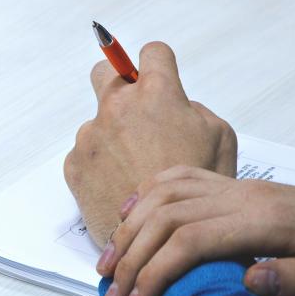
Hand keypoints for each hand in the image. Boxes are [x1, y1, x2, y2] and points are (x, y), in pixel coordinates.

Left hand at [63, 41, 236, 246]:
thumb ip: (194, 110)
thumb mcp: (220, 139)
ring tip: (135, 172)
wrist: (165, 242)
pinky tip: (120, 188)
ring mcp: (91, 136)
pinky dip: (99, 167)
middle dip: (118, 84)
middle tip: (134, 110)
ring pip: (97, 122)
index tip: (157, 73)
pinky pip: (85, 155)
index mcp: (157, 95)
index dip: (158, 63)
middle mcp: (118, 108)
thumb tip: (176, 103)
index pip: (152, 54)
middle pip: (105, 73)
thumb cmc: (198, 193)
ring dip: (112, 138)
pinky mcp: (74, 164)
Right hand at [98, 168, 294, 295]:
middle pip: (167, 215)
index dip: (155, 271)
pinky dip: (147, 194)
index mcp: (266, 219)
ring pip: (166, 193)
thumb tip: (248, 281)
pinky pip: (180, 179)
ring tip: (107, 261)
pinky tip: (131, 215)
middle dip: (130, 255)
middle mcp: (243, 195)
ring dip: (131, 226)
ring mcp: (236, 187)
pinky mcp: (234, 187)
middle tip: (109, 292)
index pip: (191, 238)